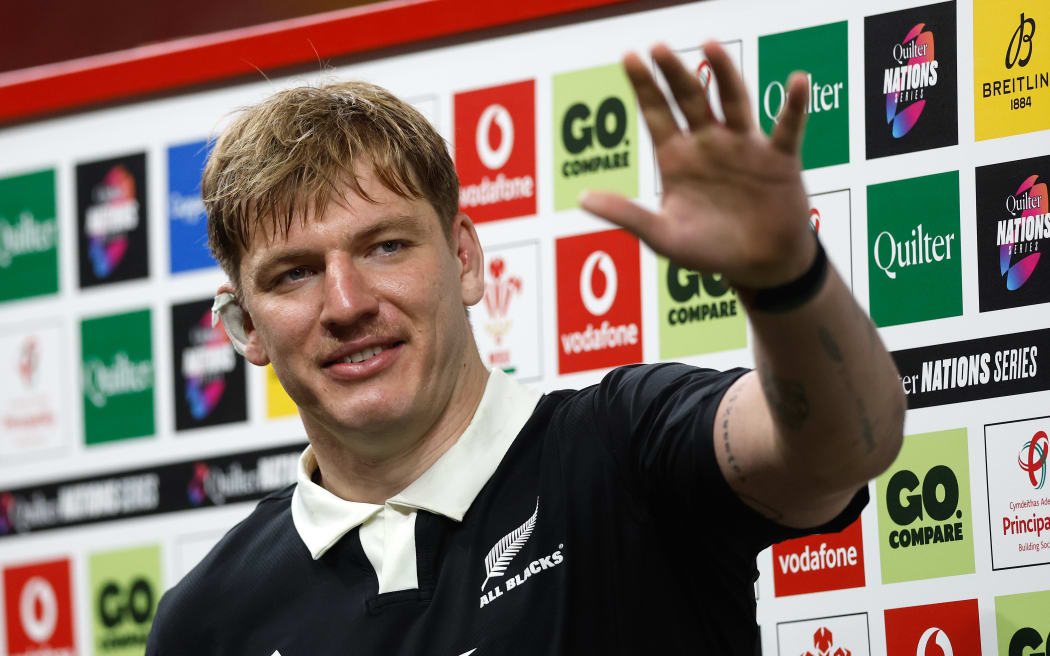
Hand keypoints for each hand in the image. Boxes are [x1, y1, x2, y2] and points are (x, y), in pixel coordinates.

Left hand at [580, 43, 815, 288]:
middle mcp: (708, 143)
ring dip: (724, 73)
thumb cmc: (709, 251)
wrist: (759, 268)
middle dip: (674, 74)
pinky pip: (787, 128)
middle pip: (690, 99)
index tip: (629, 56)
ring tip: (711, 45)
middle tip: (658, 47)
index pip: (656, 113)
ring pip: (733, 101)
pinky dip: (793, 105)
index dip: (643, 86)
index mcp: (677, 158)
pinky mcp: (779, 159)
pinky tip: (796, 81)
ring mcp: (744, 146)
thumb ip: (627, 215)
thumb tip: (581, 199)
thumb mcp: (663, 237)